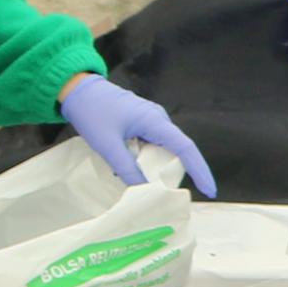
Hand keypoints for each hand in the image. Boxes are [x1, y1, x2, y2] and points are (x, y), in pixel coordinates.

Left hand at [61, 73, 219, 196]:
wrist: (78, 90)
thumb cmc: (93, 113)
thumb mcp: (108, 145)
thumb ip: (127, 168)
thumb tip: (144, 190)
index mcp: (155, 121)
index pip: (186, 148)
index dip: (200, 170)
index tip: (209, 190)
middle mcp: (158, 119)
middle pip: (177, 150)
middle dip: (176, 173)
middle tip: (168, 196)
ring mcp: (150, 119)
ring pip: (163, 148)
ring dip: (158, 166)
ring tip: (149, 187)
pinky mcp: (140, 121)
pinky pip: (152, 144)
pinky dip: (148, 159)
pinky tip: (135, 170)